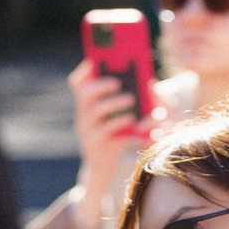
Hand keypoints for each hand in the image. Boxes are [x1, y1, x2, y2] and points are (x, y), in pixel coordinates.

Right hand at [66, 56, 147, 205]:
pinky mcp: (95, 145)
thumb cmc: (119, 136)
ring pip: (93, 111)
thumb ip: (136, 99)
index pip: (77, 83)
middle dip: (100, 85)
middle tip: (117, 83)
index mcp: (89, 103)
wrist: (108, 168)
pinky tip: (132, 120)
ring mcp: (86, 130)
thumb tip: (151, 84)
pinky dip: (119, 123)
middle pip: (83, 94)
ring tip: (130, 100)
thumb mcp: (124, 115)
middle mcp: (83, 114)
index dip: (84, 71)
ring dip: (113, 103)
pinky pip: (104, 132)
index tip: (96, 60)